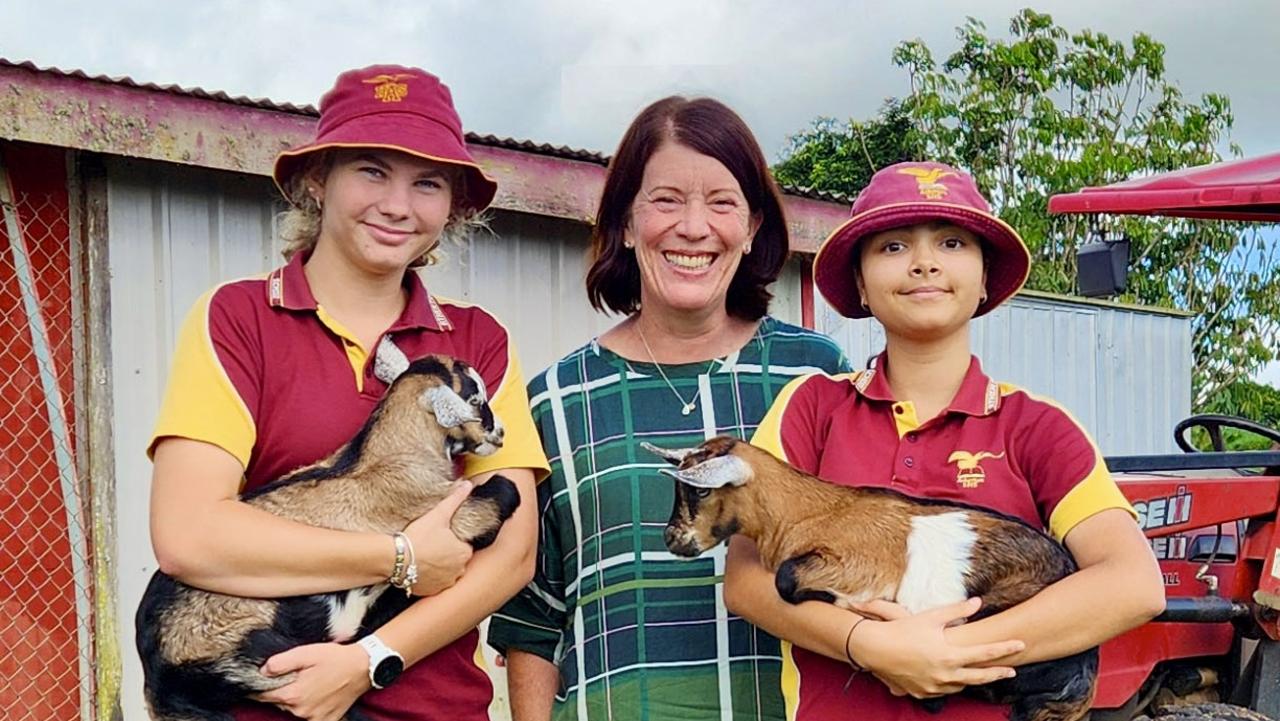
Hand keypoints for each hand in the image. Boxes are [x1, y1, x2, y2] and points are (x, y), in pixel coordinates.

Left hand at [252, 642, 369, 720]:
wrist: (364, 666)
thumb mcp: (306, 653)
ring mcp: (314, 718)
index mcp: (293, 694)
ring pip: (293, 709)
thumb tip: (262, 671)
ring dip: (295, 698)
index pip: (263, 696)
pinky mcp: (326, 720)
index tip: (259, 679)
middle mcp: (301, 711)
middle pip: (279, 702)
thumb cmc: (335, 658)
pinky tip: (318, 695)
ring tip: (309, 681)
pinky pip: (310, 717)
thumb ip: (280, 662)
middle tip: (293, 675)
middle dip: (281, 689)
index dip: (258, 687)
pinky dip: (309, 707)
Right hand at [402, 481, 474, 595]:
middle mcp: (459, 571)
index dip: (451, 541)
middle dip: (446, 555)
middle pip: (456, 561)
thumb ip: (455, 500)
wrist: (397, 558)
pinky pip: (434, 585)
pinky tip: (419, 569)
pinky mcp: (432, 592)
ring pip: (446, 573)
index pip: (463, 546)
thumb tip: (468, 485)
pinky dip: (429, 579)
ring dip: (439, 568)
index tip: (439, 537)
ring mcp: (445, 583)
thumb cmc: (419, 536)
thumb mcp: (438, 515)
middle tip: (430, 547)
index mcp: (464, 552)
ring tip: (424, 557)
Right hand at [847, 597, 1022, 698]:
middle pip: (979, 676)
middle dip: (998, 672)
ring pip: (962, 686)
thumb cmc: (902, 630)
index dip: (1004, 649)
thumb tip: (977, 602)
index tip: (1020, 645)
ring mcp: (934, 686)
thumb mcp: (930, 617)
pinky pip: (943, 692)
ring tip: (983, 674)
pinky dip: (952, 685)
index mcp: (949, 655)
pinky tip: (954, 680)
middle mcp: (945, 674)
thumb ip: (956, 610)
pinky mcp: (922, 692)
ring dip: (974, 680)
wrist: (874, 649)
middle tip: (1012, 671)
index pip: (985, 653)